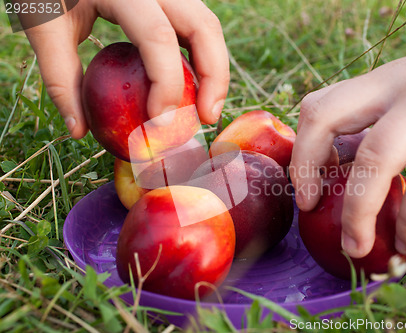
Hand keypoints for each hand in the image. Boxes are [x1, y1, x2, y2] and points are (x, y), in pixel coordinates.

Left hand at [23, 0, 228, 138]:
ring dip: (215, 69)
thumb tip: (78, 131)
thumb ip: (61, 78)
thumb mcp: (45, 28)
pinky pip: (197, 25)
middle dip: (213, 77)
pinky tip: (195, 86)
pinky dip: (203, 57)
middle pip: (204, 27)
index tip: (160, 123)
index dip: (167, 84)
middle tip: (205, 118)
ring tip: (206, 108)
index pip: (158, 37)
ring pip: (208, 25)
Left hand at [290, 34, 405, 257]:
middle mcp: (398, 86)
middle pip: (326, 118)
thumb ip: (381, 121)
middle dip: (307, 168)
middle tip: (309, 207)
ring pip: (375, 159)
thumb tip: (343, 171)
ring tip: (354, 247)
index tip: (307, 187)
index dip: (302, 149)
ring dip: (358, 211)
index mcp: (380, 81)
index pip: (319, 106)